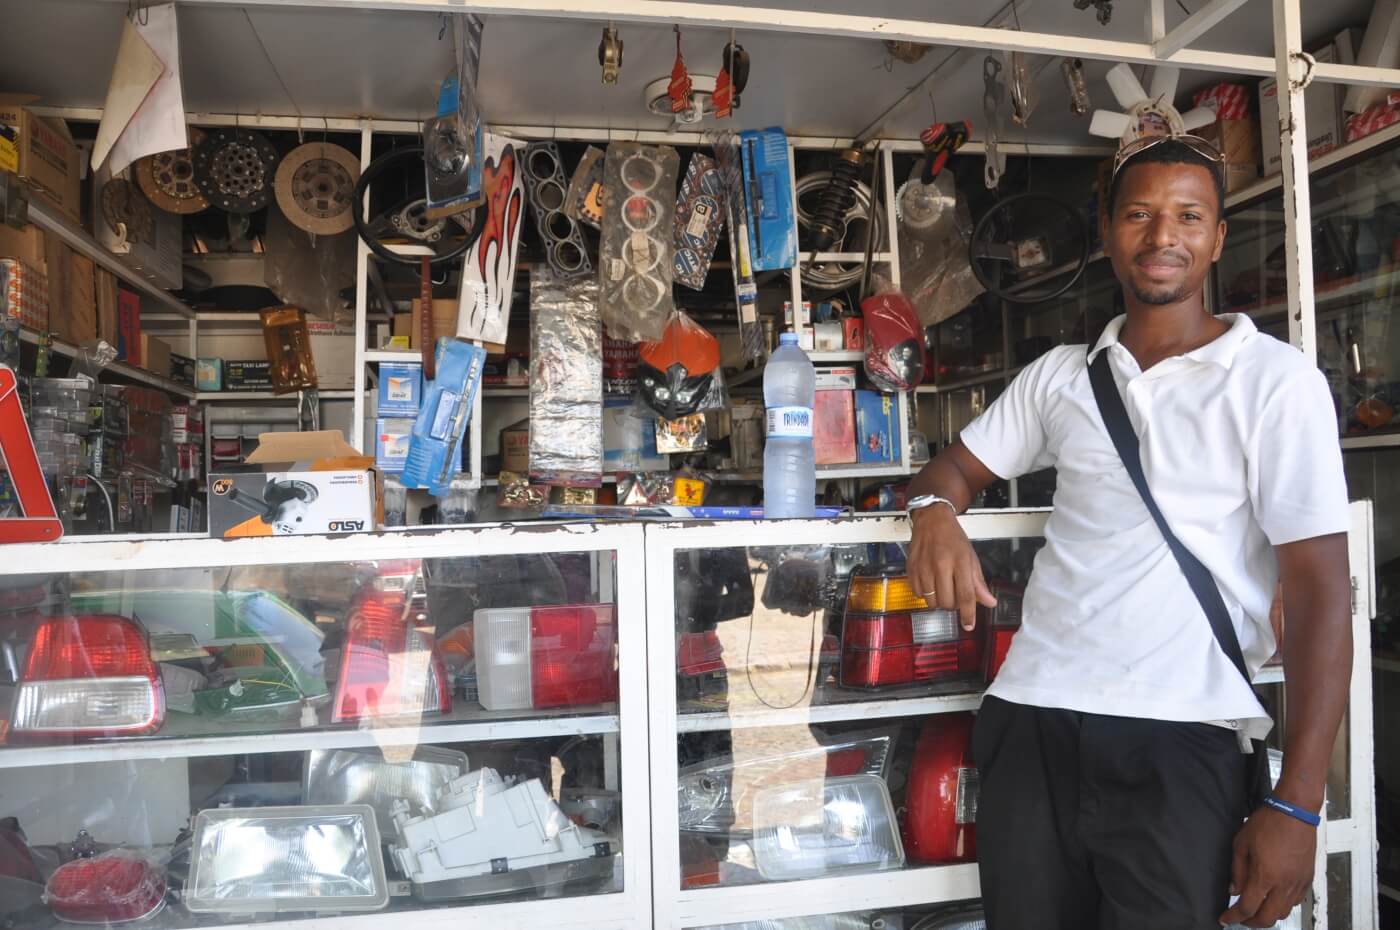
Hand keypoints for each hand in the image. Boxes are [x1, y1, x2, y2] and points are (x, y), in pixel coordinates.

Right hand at [908, 504, 996, 630]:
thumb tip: (989, 602)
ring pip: (932, 601)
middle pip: (948, 602)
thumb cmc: (952, 537)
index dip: (968, 614)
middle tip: (955, 594)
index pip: (966, 595)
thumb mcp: (971, 557)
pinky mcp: (911, 569)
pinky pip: (918, 594)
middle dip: (953, 605)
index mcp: (960, 562)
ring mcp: (924, 567)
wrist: (932, 519)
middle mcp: (941, 565)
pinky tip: (930, 584)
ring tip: (943, 588)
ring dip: (939, 601)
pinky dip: (925, 595)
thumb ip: (978, 583)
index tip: (969, 625)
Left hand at [1218, 806, 1316, 926]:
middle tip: (1240, 918)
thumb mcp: (1241, 844)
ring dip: (1268, 916)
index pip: (1247, 907)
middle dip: (1251, 922)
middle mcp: (1283, 885)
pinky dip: (1282, 906)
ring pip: (1283, 913)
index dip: (1233, 917)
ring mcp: (1298, 883)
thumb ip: (1237, 870)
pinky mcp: (1307, 879)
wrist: (1295, 812)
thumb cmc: (1267, 823)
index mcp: (1264, 876)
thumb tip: (1233, 890)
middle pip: (1268, 918)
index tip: (1224, 918)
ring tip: (1255, 909)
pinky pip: (1295, 902)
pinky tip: (1273, 898)